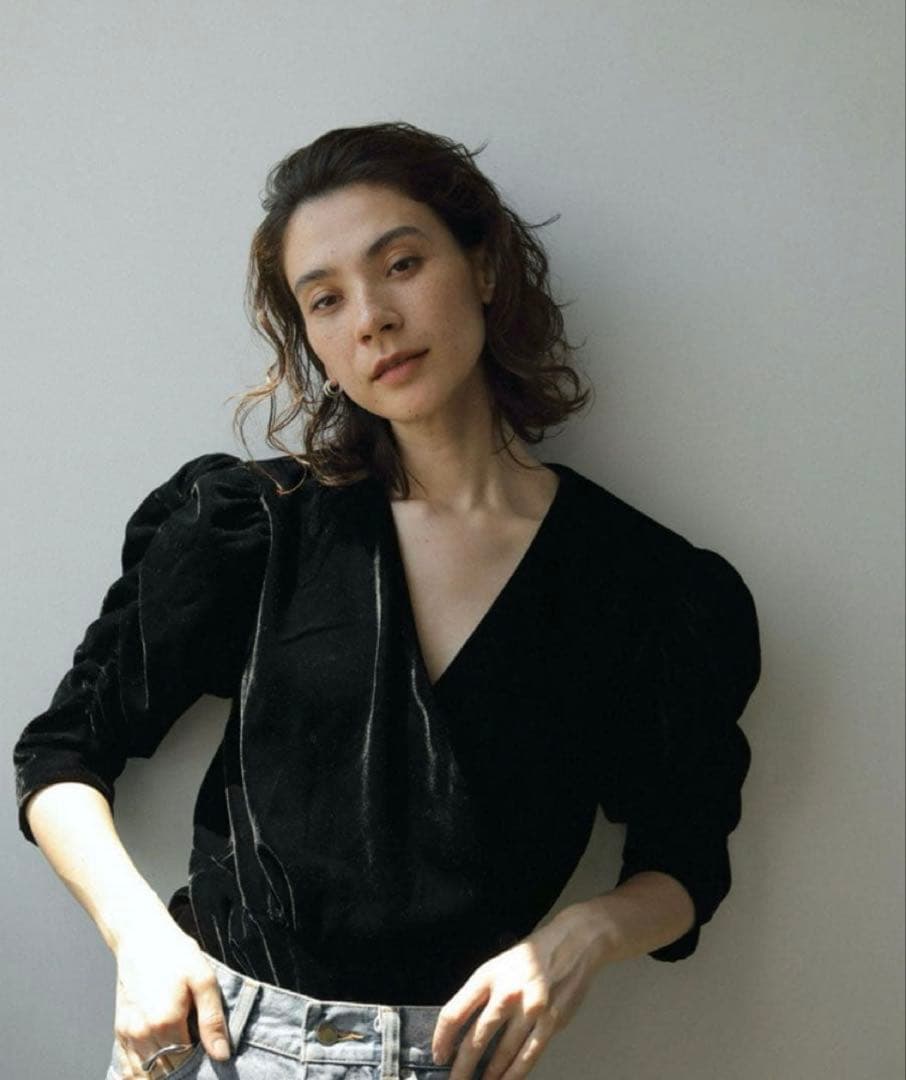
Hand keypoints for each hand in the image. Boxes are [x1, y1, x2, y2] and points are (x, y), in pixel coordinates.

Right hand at [111, 915, 230, 1077]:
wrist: (141, 937)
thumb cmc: (176, 954)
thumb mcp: (204, 980)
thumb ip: (212, 1020)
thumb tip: (221, 1055)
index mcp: (166, 1022)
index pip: (184, 1066)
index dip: (198, 1068)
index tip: (208, 1060)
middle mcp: (143, 1033)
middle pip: (163, 1073)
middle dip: (180, 1073)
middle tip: (195, 1061)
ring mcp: (128, 1033)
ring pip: (144, 1074)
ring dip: (161, 1074)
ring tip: (179, 1062)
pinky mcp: (120, 1030)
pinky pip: (128, 1067)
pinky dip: (141, 1074)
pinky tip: (157, 1068)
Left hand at [431, 909, 600, 1079]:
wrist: (572, 943)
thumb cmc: (530, 957)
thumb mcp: (497, 966)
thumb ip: (480, 995)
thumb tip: (461, 1031)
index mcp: (487, 975)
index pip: (454, 1012)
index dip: (442, 1039)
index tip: (439, 1054)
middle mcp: (507, 992)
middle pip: (476, 1038)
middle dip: (462, 1067)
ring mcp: (531, 1008)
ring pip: (503, 1052)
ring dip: (490, 1075)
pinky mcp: (551, 1021)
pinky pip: (529, 1054)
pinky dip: (515, 1073)